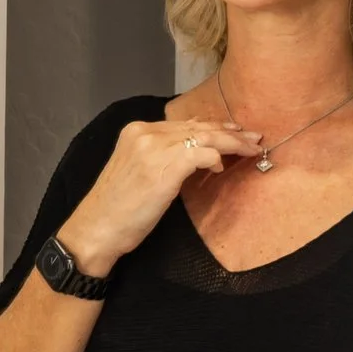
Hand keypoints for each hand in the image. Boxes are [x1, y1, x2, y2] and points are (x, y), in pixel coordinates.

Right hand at [55, 119, 263, 276]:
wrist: (98, 228)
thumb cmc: (117, 208)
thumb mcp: (138, 171)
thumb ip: (161, 155)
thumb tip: (196, 154)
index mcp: (136, 131)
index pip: (184, 123)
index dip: (213, 126)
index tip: (234, 132)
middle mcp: (145, 132)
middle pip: (198, 126)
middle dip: (230, 132)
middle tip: (254, 138)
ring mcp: (155, 147)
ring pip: (206, 137)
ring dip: (233, 143)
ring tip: (252, 149)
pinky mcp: (166, 166)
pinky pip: (204, 154)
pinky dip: (217, 159)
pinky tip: (220, 168)